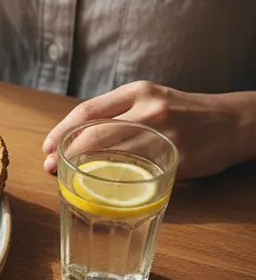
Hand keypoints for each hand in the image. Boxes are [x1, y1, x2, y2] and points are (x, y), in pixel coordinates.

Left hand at [42, 81, 255, 179]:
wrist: (233, 122)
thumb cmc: (185, 114)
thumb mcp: (152, 100)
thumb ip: (120, 112)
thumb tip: (77, 136)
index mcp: (138, 92)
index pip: (88, 110)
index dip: (61, 129)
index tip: (47, 145)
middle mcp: (148, 109)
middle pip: (94, 132)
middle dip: (65, 151)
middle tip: (49, 166)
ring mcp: (162, 133)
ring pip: (111, 152)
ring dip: (82, 167)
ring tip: (65, 177)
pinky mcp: (175, 157)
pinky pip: (136, 171)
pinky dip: (113, 180)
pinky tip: (100, 187)